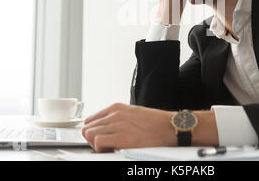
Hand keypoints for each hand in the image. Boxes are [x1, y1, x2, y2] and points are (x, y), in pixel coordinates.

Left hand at [81, 103, 218, 151]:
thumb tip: (106, 127)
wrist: (170, 127)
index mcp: (116, 108)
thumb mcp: (133, 113)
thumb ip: (118, 118)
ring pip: (90, 135)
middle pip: (88, 128)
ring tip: (107, 148)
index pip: (91, 120)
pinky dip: (100, 149)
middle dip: (92, 138)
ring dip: (96, 144)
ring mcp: (117, 125)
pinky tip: (110, 150)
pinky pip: (98, 143)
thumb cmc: (156, 123)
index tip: (98, 137)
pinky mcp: (121, 138)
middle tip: (103, 145)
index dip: (93, 131)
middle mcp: (114, 115)